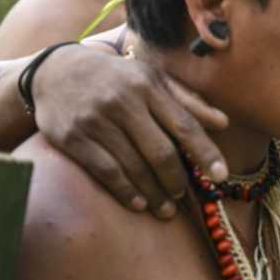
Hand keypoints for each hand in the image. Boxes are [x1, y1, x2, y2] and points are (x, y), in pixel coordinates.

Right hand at [33, 44, 228, 217]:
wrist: (56, 70)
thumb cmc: (117, 77)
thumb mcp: (153, 79)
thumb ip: (187, 101)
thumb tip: (223, 123)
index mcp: (149, 86)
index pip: (184, 124)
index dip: (205, 152)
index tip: (221, 176)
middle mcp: (124, 102)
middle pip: (160, 151)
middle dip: (176, 180)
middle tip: (184, 196)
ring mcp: (96, 121)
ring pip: (134, 166)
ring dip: (153, 193)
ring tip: (165, 208)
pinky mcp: (73, 138)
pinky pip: (105, 171)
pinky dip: (125, 191)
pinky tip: (138, 203)